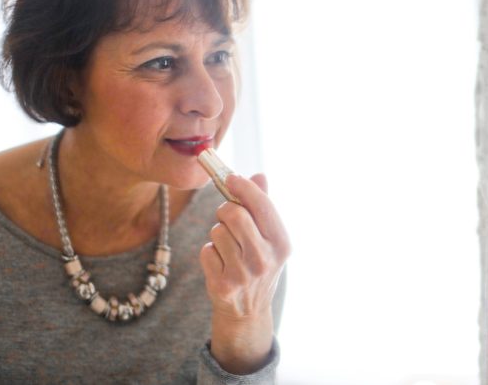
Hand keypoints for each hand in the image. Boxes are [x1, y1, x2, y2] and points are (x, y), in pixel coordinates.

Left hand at [199, 173, 290, 374]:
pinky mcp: (222, 285)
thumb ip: (263, 206)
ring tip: (228, 246)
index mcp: (281, 243)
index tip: (230, 178)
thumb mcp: (269, 239)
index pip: (261, 205)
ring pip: (217, 231)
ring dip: (218, 234)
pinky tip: (221, 263)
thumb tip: (259, 175)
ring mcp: (243, 274)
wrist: (248, 311)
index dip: (243, 186)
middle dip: (226, 210)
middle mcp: (265, 259)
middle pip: (234, 214)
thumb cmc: (258, 264)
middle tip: (227, 216)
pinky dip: (210, 253)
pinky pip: (206, 251)